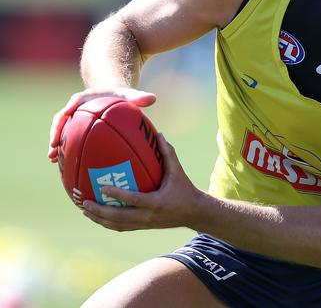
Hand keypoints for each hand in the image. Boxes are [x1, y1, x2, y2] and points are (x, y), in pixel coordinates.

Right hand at [48, 87, 156, 162]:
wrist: (111, 96)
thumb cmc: (120, 97)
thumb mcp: (129, 95)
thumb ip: (139, 97)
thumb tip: (153, 98)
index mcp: (87, 98)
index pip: (76, 100)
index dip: (70, 107)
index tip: (66, 114)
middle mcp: (76, 107)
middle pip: (61, 118)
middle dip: (56, 131)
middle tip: (54, 145)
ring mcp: (74, 119)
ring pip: (60, 130)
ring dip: (55, 143)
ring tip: (53, 158)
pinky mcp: (74, 128)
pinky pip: (66, 139)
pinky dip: (63, 149)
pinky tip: (60, 163)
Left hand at [81, 134, 205, 231]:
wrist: (194, 213)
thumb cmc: (185, 189)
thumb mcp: (178, 171)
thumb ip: (168, 153)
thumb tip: (159, 134)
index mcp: (156, 202)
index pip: (133, 199)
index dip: (117, 194)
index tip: (102, 187)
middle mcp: (148, 216)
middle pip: (119, 218)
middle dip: (100, 212)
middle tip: (85, 203)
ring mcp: (144, 224)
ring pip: (118, 225)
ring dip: (100, 219)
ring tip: (85, 211)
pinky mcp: (143, 227)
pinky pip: (122, 227)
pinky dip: (108, 223)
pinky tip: (98, 217)